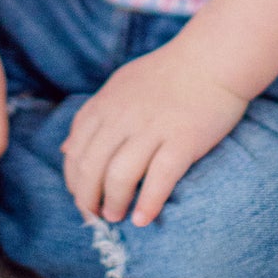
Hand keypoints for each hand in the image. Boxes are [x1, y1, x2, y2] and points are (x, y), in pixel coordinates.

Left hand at [61, 41, 249, 227]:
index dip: (74, 181)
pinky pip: (159, 178)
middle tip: (96, 216)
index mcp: (105, 104)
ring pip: (120, 176)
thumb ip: (93, 116)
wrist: (211, 58)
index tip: (82, 198)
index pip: (76, 151)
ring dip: (114, 204)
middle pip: (92, 167)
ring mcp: (152, 128)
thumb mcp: (120, 86)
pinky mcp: (182, 140)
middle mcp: (123, 117)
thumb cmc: (167, 73)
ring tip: (117, 217)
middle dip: (88, 198)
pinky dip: (148, 203)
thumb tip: (66, 149)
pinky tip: (143, 219)